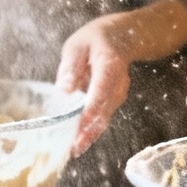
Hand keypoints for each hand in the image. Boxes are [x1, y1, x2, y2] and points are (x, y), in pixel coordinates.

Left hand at [56, 15, 132, 154]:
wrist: (123, 37)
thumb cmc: (95, 40)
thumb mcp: (77, 46)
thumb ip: (70, 68)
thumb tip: (64, 91)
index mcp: (109, 64)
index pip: (101, 90)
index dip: (90, 111)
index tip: (78, 128)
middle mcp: (118, 83)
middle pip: (105, 110)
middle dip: (89, 131)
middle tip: (74, 148)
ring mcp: (119, 93)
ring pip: (105, 117)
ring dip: (90, 133)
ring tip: (74, 149)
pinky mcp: (115, 100)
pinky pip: (103, 116)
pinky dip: (92, 128)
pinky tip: (79, 139)